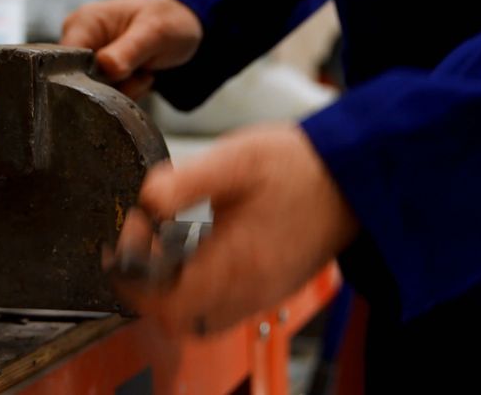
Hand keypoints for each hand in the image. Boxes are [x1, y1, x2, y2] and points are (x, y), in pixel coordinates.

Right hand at [61, 0, 201, 99]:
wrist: (183, 26)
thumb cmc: (168, 20)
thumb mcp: (154, 32)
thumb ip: (129, 50)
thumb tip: (106, 68)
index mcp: (83, 23)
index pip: (64, 61)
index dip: (85, 78)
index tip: (117, 79)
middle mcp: (79, 41)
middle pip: (78, 82)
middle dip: (112, 87)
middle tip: (140, 74)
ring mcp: (88, 60)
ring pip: (94, 93)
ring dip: (124, 91)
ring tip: (144, 73)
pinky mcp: (99, 74)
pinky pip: (106, 96)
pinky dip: (127, 92)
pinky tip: (140, 78)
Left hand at [106, 124, 357, 335]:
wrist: (353, 175)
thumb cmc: (298, 167)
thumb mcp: (234, 160)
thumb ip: (181, 182)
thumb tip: (144, 203)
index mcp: (236, 264)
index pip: (166, 304)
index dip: (133, 280)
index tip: (126, 243)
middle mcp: (249, 291)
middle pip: (179, 320)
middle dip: (148, 290)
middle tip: (142, 247)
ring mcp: (263, 295)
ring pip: (200, 319)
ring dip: (173, 292)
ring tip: (168, 249)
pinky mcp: (272, 290)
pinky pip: (224, 308)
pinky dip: (199, 290)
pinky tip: (198, 250)